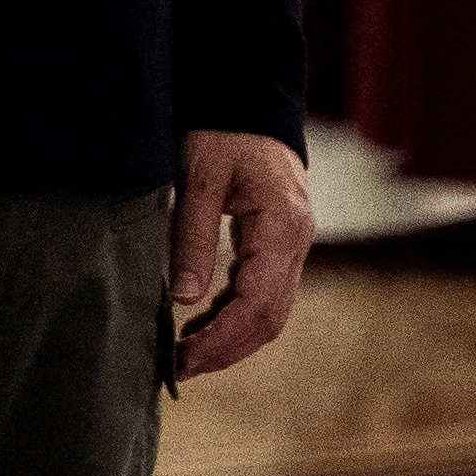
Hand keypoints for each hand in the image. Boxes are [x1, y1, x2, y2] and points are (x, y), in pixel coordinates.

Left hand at [169, 129, 310, 380]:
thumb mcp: (198, 177)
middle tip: (179, 369)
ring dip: (230, 339)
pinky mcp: (279, 249)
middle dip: (226, 349)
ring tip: (184, 356)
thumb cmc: (223, 134)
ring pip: (270, 313)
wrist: (249, 107)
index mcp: (282, 229)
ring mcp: (293, 249)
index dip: (221, 338)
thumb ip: (192, 236)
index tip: (183, 358)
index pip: (258, 303)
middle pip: (269, 318)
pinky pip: (262, 295)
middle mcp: (296, 245)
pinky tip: (200, 327)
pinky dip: (233, 317)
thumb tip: (186, 300)